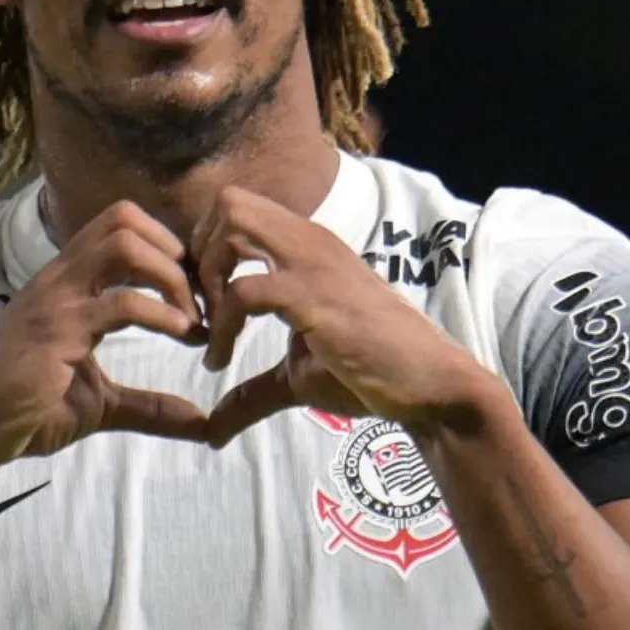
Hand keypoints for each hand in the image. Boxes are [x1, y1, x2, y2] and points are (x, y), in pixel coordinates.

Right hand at [0, 201, 210, 470]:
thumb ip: (150, 406)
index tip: (195, 297)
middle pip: (125, 218)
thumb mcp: (101, 404)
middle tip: (200, 303)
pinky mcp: (57, 330)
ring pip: (125, 244)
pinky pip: (120, 302)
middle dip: (175, 252)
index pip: (120, 226)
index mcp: (68, 283)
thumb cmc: (26, 410)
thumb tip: (203, 424)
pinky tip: (181, 337)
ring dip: (172, 277)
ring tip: (192, 322)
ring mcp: (57, 299)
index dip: (167, 249)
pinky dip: (163, 315)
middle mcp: (61, 278)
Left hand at [193, 186, 490, 446]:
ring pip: (233, 226)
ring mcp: (314, 264)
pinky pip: (244, 290)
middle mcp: (309, 241)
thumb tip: (211, 429)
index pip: (238, 208)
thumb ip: (252, 391)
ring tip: (208, 332)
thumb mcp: (297, 376)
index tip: (202, 303)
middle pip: (229, 200)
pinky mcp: (314, 298)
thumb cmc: (372, 371)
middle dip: (199, 251)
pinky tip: (220, 360)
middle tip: (199, 308)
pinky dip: (221, 325)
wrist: (430, 385)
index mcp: (306, 245)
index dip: (207, 250)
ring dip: (206, 280)